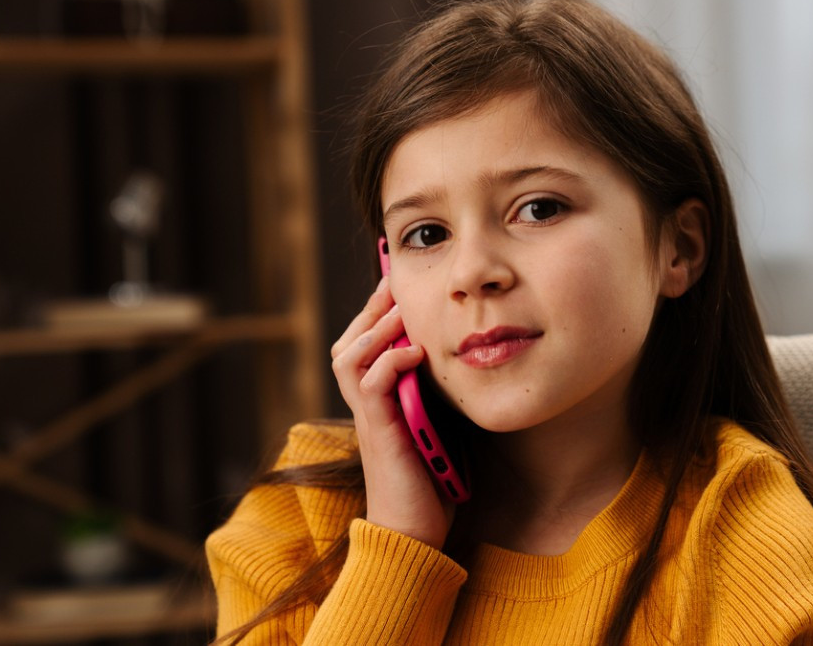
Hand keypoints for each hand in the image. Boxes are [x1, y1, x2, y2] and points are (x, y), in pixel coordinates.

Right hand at [330, 277, 453, 548]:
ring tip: (402, 309)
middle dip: (373, 307)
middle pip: (349, 339)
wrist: (416, 530)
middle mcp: (366, 403)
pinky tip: (414, 352)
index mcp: (378, 398)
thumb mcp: (438, 423)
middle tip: (396, 281)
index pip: (366, 341)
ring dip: (376, 327)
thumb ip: (437, 392)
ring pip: (350, 354)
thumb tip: (463, 357)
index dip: (379, 311)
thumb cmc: (431, 481)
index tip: (402, 285)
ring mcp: (369, 416)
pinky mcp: (378, 431)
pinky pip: (369, 383)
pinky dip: (389, 362)